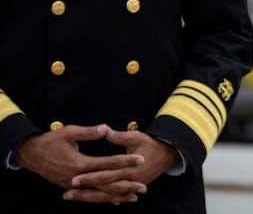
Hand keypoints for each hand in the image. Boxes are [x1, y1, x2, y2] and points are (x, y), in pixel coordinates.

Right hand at [17, 124, 146, 204]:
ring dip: (118, 196)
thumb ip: (89, 132)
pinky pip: (90, 196)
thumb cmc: (51, 141)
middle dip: (126, 185)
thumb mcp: (69, 132)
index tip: (141, 159)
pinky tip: (115, 202)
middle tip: (143, 186)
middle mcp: (79, 177)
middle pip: (107, 184)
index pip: (109, 163)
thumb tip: (105, 128)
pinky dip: (104, 199)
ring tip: (134, 197)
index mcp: (81, 163)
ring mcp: (74, 185)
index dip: (126, 161)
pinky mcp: (71, 187)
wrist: (31, 154)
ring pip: (99, 194)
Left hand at [63, 128, 180, 202]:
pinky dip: (102, 200)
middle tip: (67, 192)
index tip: (74, 179)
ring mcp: (129, 187)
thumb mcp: (135, 136)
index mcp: (128, 168)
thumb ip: (119, 137)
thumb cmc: (150, 143)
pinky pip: (113, 198)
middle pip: (102, 189)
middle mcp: (128, 181)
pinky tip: (90, 201)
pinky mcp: (130, 189)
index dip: (89, 177)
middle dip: (84, 192)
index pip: (105, 175)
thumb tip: (104, 131)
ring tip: (72, 197)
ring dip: (89, 198)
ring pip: (106, 197)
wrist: (166, 155)